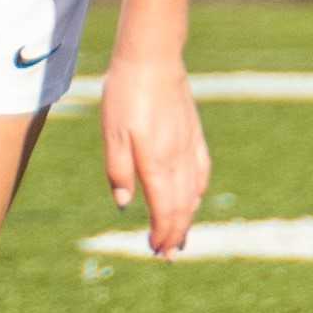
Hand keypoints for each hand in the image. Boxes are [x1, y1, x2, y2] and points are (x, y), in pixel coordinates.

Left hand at [100, 51, 209, 256]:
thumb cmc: (125, 93)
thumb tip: (126, 206)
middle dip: (175, 233)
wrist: (153, 57)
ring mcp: (189, 146)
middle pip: (182, 206)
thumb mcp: (112, 133)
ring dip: (187, 217)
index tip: (156, 251)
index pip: (164, 209)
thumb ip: (119, 171)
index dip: (162, 233)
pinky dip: (198, 192)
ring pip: (193, 192)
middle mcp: (178, 159)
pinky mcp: (193, 133)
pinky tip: (195, 198)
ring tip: (181, 237)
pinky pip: (201, 171)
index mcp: (156, 162)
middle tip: (167, 254)